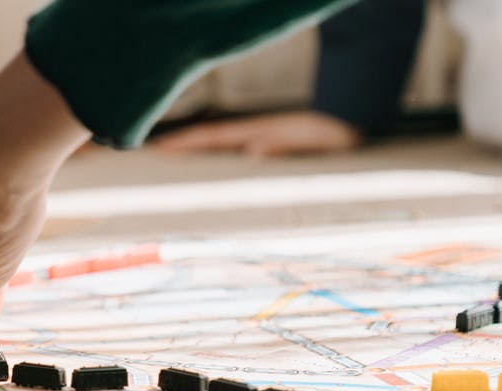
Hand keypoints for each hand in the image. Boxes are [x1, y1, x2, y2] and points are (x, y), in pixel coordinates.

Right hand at [149, 110, 361, 156]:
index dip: (186, 142)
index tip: (160, 147)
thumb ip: (280, 144)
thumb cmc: (330, 135)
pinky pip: (229, 146)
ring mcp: (256, 135)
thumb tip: (250, 149)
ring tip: (169, 156)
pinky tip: (207, 158)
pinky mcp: (264, 140)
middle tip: (151, 153)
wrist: (349, 122)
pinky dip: (212, 150)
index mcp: (256, 132)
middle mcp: (252, 132)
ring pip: (217, 141)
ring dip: (194, 148)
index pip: (212, 136)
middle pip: (208, 137)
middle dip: (180, 144)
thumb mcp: (307, 141)